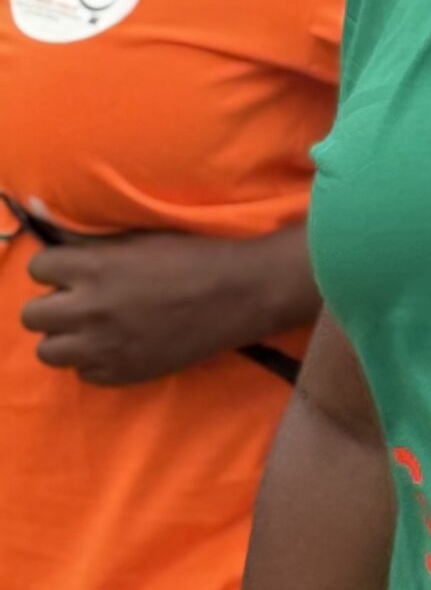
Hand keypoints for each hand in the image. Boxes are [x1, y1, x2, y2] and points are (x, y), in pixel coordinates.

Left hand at [20, 229, 310, 384]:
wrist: (239, 294)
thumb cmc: (192, 256)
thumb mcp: (138, 237)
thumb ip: (88, 238)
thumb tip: (41, 215)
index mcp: (95, 267)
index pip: (38, 269)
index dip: (57, 268)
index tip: (76, 270)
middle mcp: (91, 309)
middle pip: (32, 316)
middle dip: (54, 306)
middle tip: (82, 300)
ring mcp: (105, 346)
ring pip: (49, 352)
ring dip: (67, 337)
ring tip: (94, 327)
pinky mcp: (123, 374)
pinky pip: (83, 374)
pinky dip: (95, 360)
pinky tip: (119, 344)